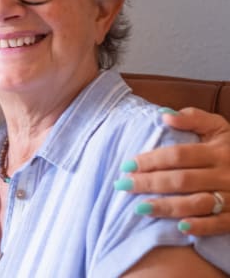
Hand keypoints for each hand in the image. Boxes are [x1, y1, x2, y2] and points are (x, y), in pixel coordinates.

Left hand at [119, 107, 229, 235]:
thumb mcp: (217, 126)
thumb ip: (192, 118)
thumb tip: (164, 115)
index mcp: (217, 151)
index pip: (178, 156)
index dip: (151, 161)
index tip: (127, 166)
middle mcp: (224, 174)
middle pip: (181, 180)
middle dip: (149, 183)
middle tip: (123, 185)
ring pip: (197, 204)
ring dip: (167, 207)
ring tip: (140, 207)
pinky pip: (219, 224)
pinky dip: (201, 227)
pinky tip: (180, 227)